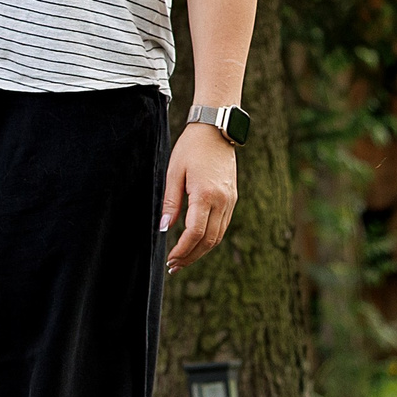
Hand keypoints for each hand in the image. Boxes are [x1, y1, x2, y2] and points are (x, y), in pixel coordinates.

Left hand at [161, 122, 237, 272]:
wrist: (216, 130)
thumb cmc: (191, 148)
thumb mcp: (174, 172)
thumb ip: (170, 203)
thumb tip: (164, 228)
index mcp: (206, 194)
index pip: (195, 233)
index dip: (182, 250)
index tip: (170, 259)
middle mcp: (222, 201)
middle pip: (209, 240)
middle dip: (191, 256)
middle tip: (174, 267)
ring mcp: (230, 200)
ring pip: (218, 236)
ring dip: (201, 251)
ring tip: (183, 259)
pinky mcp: (232, 198)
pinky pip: (223, 225)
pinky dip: (210, 238)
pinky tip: (196, 242)